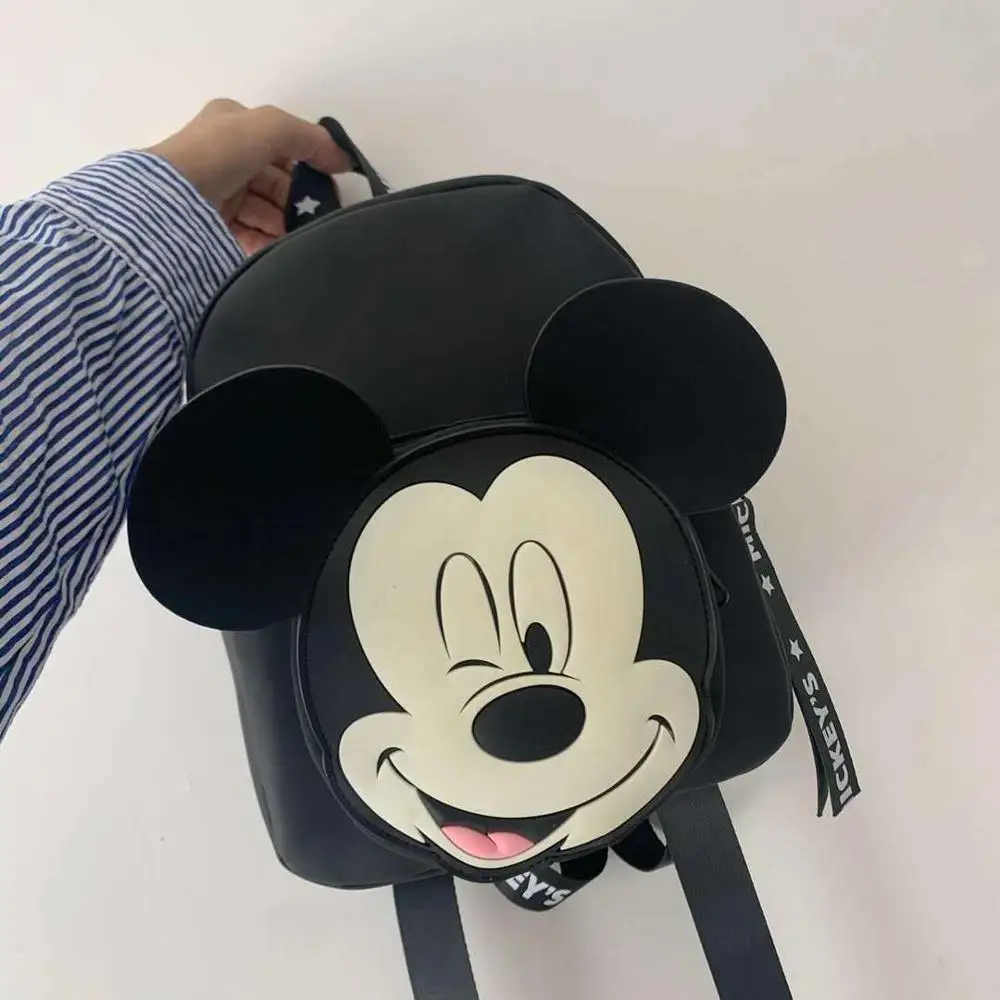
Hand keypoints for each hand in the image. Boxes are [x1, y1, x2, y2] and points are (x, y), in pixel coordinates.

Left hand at [148, 99, 349, 253]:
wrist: (170, 201)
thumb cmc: (219, 154)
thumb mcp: (271, 127)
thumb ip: (310, 138)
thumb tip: (342, 160)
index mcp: (230, 126)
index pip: (279, 145)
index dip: (307, 163)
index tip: (328, 187)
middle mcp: (221, 156)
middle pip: (274, 182)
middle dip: (296, 200)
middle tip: (316, 218)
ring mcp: (214, 193)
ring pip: (263, 211)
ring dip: (284, 224)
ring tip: (299, 237)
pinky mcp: (209, 228)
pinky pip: (248, 235)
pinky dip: (266, 243)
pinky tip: (279, 250)